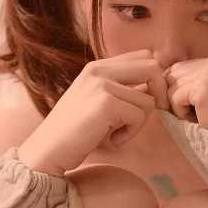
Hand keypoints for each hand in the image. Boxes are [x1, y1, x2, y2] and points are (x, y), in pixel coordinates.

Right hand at [17, 50, 170, 175]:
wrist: (47, 151)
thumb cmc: (74, 133)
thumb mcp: (97, 103)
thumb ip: (121, 91)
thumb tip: (154, 88)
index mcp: (97, 67)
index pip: (144, 56)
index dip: (155, 79)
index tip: (149, 102)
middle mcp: (99, 70)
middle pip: (153, 67)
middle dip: (159, 94)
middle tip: (144, 117)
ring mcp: (101, 85)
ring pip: (148, 99)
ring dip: (138, 123)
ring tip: (116, 133)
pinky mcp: (105, 104)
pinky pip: (139, 116)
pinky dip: (130, 133)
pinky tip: (113, 140)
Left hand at [163, 55, 207, 131]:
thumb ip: (193, 79)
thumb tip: (160, 75)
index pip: (184, 67)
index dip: (182, 89)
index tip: (196, 106)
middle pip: (175, 73)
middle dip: (177, 95)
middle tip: (194, 112)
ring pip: (172, 85)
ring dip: (179, 105)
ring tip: (199, 115)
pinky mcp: (203, 89)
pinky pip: (175, 97)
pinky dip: (180, 112)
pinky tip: (198, 118)